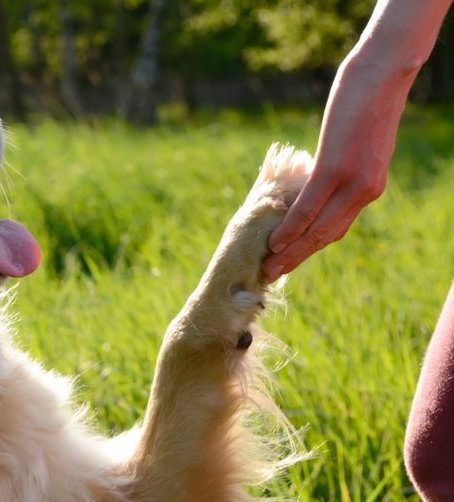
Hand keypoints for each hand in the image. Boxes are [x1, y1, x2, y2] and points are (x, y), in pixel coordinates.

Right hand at [262, 52, 409, 280]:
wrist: (384, 74)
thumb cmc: (369, 99)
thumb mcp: (360, 141)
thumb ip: (346, 163)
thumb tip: (324, 173)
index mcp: (371, 187)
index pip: (337, 228)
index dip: (310, 248)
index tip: (288, 261)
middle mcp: (366, 191)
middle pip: (327, 236)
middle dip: (298, 258)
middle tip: (272, 273)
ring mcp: (352, 182)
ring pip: (318, 228)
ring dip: (291, 251)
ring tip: (269, 265)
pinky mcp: (335, 169)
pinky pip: (309, 207)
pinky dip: (290, 228)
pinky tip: (274, 240)